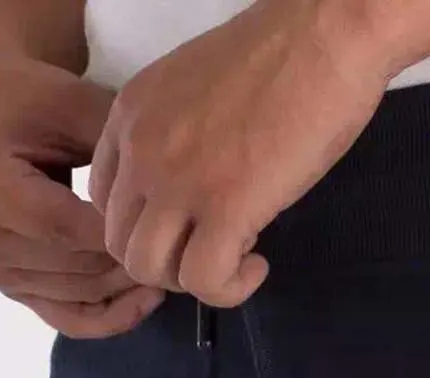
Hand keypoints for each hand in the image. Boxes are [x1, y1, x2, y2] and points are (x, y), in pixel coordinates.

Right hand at [0, 58, 165, 337]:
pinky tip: (149, 300)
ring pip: (83, 294)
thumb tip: (179, 195)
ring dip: (131, 285)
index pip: (70, 229)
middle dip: (137, 260)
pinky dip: (112, 316)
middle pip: (80, 268)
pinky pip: (70, 318)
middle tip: (187, 249)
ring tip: (175, 264)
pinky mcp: (12, 289)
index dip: (126, 234)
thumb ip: (119, 152)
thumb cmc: (34, 100)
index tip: (178, 227)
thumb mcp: (76, 106)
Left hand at [89, 0, 390, 305]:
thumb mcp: (198, 90)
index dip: (146, 228)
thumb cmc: (281, 56)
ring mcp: (179, 181)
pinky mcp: (226, 208)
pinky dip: (229, 289)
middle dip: (166, 263)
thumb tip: (198, 182)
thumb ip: (179, 135)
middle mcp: (141, 150)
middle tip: (214, 252)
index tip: (190, 226)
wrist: (325, 35)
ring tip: (235, 260)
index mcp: (130, 115)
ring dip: (192, 281)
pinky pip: (204, 282)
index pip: (104, 200)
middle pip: (119, 244)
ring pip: (149, 270)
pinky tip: (257, 266)